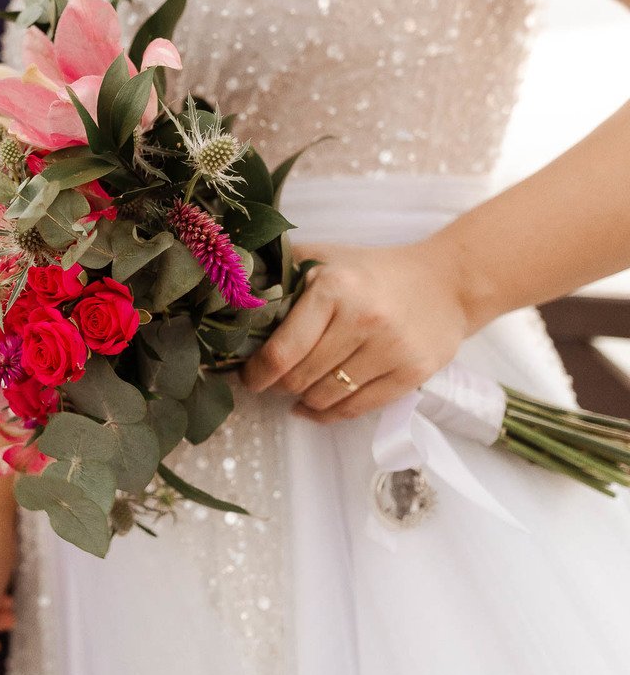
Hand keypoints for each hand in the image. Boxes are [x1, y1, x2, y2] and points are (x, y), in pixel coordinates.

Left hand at [241, 241, 468, 421]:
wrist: (447, 282)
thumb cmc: (371, 272)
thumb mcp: (324, 259)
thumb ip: (279, 272)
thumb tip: (227, 294)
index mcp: (335, 288)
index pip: (283, 351)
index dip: (257, 373)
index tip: (247, 377)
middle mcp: (364, 319)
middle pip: (300, 378)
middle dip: (279, 385)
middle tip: (272, 381)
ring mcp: (391, 349)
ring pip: (325, 398)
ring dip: (303, 400)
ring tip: (298, 389)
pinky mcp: (413, 373)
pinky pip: (356, 409)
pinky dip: (328, 415)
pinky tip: (315, 406)